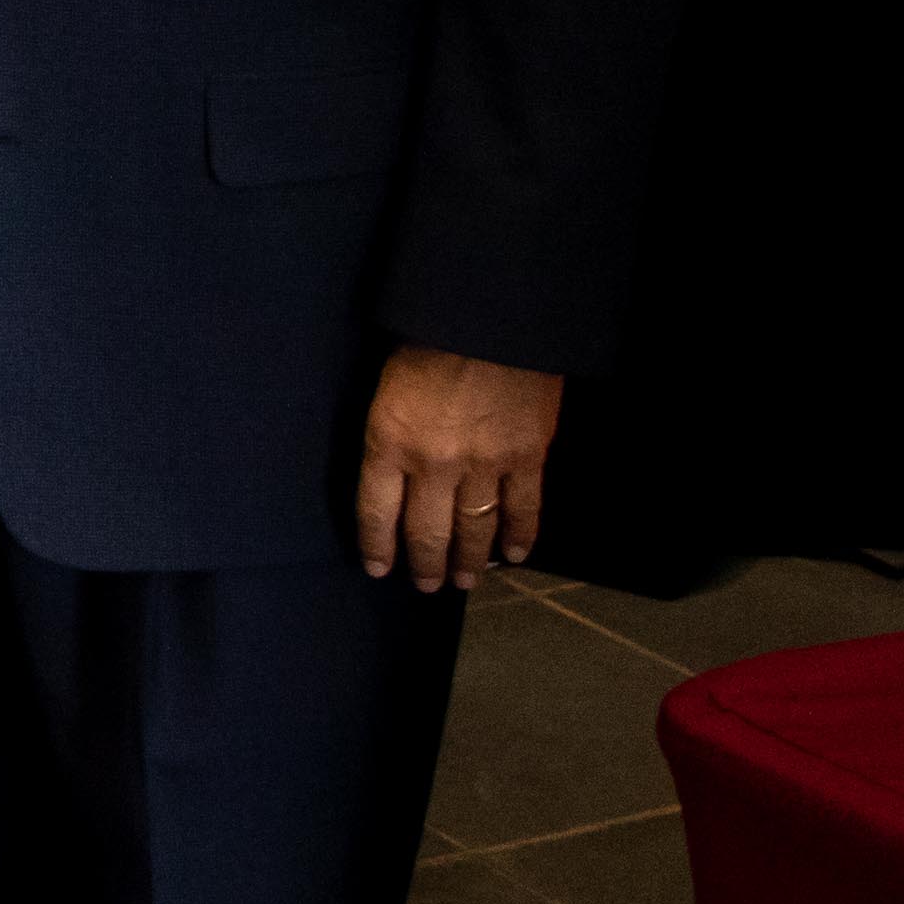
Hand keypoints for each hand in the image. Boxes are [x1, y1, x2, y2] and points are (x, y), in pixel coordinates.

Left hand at [355, 346, 557, 589]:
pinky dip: (522, 536)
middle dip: (425, 564)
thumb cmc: (428, 338)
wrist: (491, 317)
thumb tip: (395, 470)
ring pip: (476, 529)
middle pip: (427, 531)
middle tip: (427, 586)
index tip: (379, 569)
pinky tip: (517, 555)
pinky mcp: (527, 456)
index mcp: (388, 442)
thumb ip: (390, 434)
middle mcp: (433, 464)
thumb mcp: (386, 386)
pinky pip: (524, 509)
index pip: (376, 512)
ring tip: (464, 581)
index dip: (377, 546)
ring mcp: (484, 464)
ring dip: (470, 560)